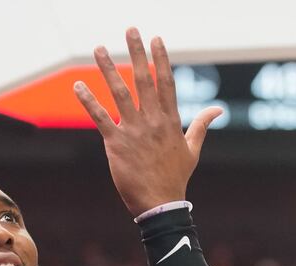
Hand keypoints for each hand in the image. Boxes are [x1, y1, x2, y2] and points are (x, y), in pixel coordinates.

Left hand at [74, 27, 222, 216]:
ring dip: (108, 69)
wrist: (160, 204)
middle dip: (137, 52)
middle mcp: (153, 121)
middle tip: (130, 29)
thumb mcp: (192, 150)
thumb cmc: (176, 178)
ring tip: (99, 48)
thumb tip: (218, 110)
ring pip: (120, 93)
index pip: (166, 82)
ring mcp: (134, 131)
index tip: (157, 39)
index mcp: (171, 120)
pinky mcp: (116, 144)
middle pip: (144, 80)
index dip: (161, 59)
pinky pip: (100, 118)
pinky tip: (77, 85)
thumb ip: (202, 126)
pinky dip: (88, 101)